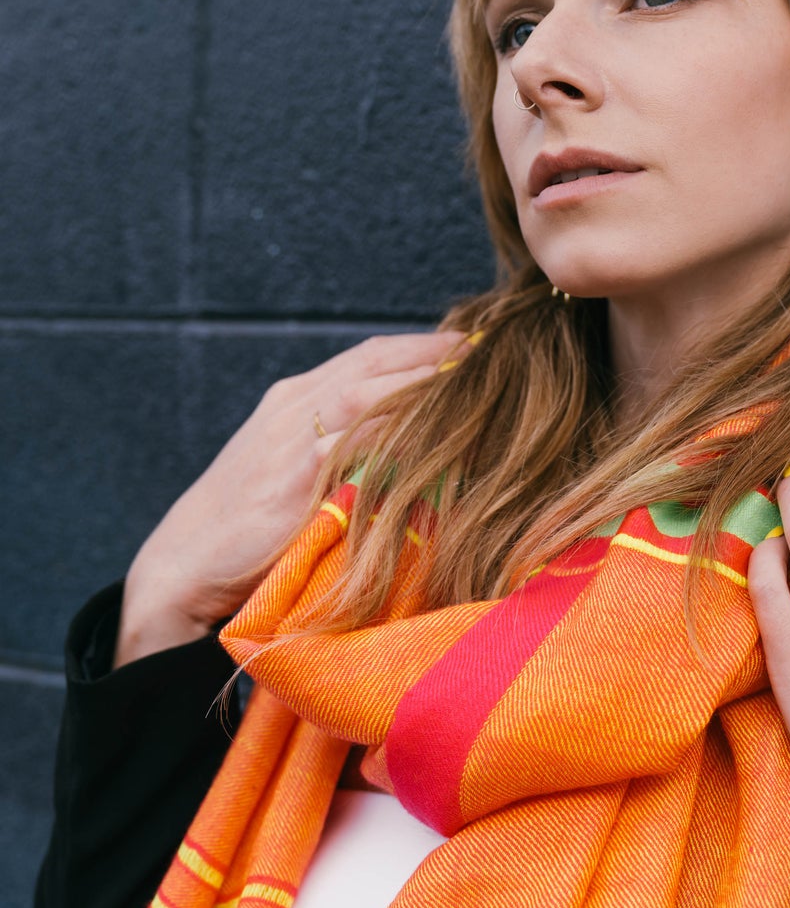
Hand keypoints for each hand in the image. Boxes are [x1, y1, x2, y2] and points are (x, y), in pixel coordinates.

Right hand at [114, 331, 472, 667]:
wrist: (184, 565)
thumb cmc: (245, 525)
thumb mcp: (292, 469)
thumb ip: (340, 446)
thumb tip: (408, 446)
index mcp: (293, 398)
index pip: (368, 356)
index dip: (420, 346)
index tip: (471, 343)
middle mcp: (293, 407)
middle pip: (374, 363)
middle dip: (432, 352)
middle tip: (488, 347)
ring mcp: (292, 438)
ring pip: (368, 392)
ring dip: (421, 383)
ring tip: (471, 379)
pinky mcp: (295, 477)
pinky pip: (356, 443)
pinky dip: (396, 432)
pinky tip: (434, 432)